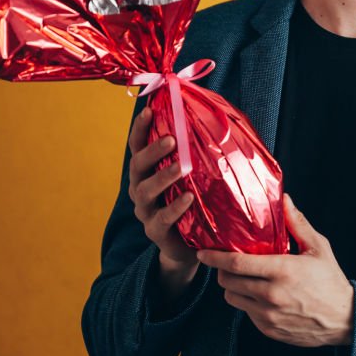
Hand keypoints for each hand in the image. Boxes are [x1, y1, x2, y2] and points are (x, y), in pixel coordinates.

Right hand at [127, 107, 198, 291]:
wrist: (193, 245)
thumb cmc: (196, 200)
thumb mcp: (196, 173)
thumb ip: (199, 149)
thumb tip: (218, 114)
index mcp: (147, 169)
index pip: (137, 145)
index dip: (140, 127)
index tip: (149, 110)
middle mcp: (141, 187)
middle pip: (137, 165)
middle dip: (152, 150)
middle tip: (172, 139)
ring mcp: (146, 211)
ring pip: (146, 191)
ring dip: (163, 177)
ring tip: (181, 167)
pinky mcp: (156, 232)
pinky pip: (161, 219)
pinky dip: (174, 207)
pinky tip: (188, 198)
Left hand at [197, 195, 353, 346]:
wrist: (344, 318)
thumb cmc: (331, 279)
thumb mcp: (318, 247)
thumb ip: (297, 223)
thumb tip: (284, 199)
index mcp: (282, 270)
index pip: (237, 263)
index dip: (215, 257)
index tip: (203, 252)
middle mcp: (271, 295)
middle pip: (228, 282)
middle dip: (222, 271)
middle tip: (225, 262)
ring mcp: (268, 315)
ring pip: (232, 299)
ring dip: (232, 287)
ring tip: (241, 278)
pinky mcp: (269, 329)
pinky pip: (246, 313)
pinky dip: (246, 302)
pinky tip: (257, 293)